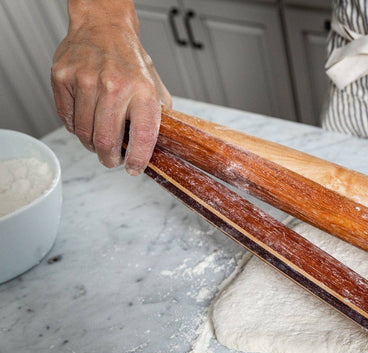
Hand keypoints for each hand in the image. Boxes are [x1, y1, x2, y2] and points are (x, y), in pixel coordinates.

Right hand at [51, 0, 170, 174]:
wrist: (103, 27)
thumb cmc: (130, 61)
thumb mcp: (155, 86)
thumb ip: (160, 116)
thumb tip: (164, 147)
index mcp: (142, 91)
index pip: (142, 137)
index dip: (137, 160)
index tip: (134, 169)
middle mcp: (114, 86)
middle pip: (106, 141)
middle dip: (110, 159)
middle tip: (112, 160)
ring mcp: (85, 81)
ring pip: (84, 133)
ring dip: (91, 144)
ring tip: (98, 140)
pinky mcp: (62, 78)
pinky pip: (67, 119)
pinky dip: (75, 127)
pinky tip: (85, 121)